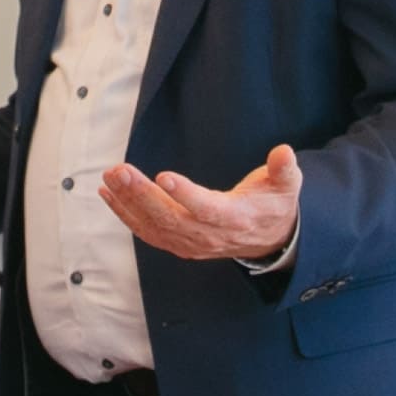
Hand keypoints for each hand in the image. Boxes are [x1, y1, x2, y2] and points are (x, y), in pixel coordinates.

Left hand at [100, 144, 301, 262]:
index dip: (185, 195)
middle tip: (120, 170)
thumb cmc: (273, 204)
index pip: (206, 209)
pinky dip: (125, 214)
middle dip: (142, 194)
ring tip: (111, 176)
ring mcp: (190, 242)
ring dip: (128, 202)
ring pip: (154, 225)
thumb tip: (284, 152)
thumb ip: (284, 169)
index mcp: (234, 218)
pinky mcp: (178, 243)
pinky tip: (108, 193)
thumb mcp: (287, 185)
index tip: (164, 177)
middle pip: (170, 218)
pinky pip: (146, 231)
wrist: (268, 239)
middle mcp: (208, 234)